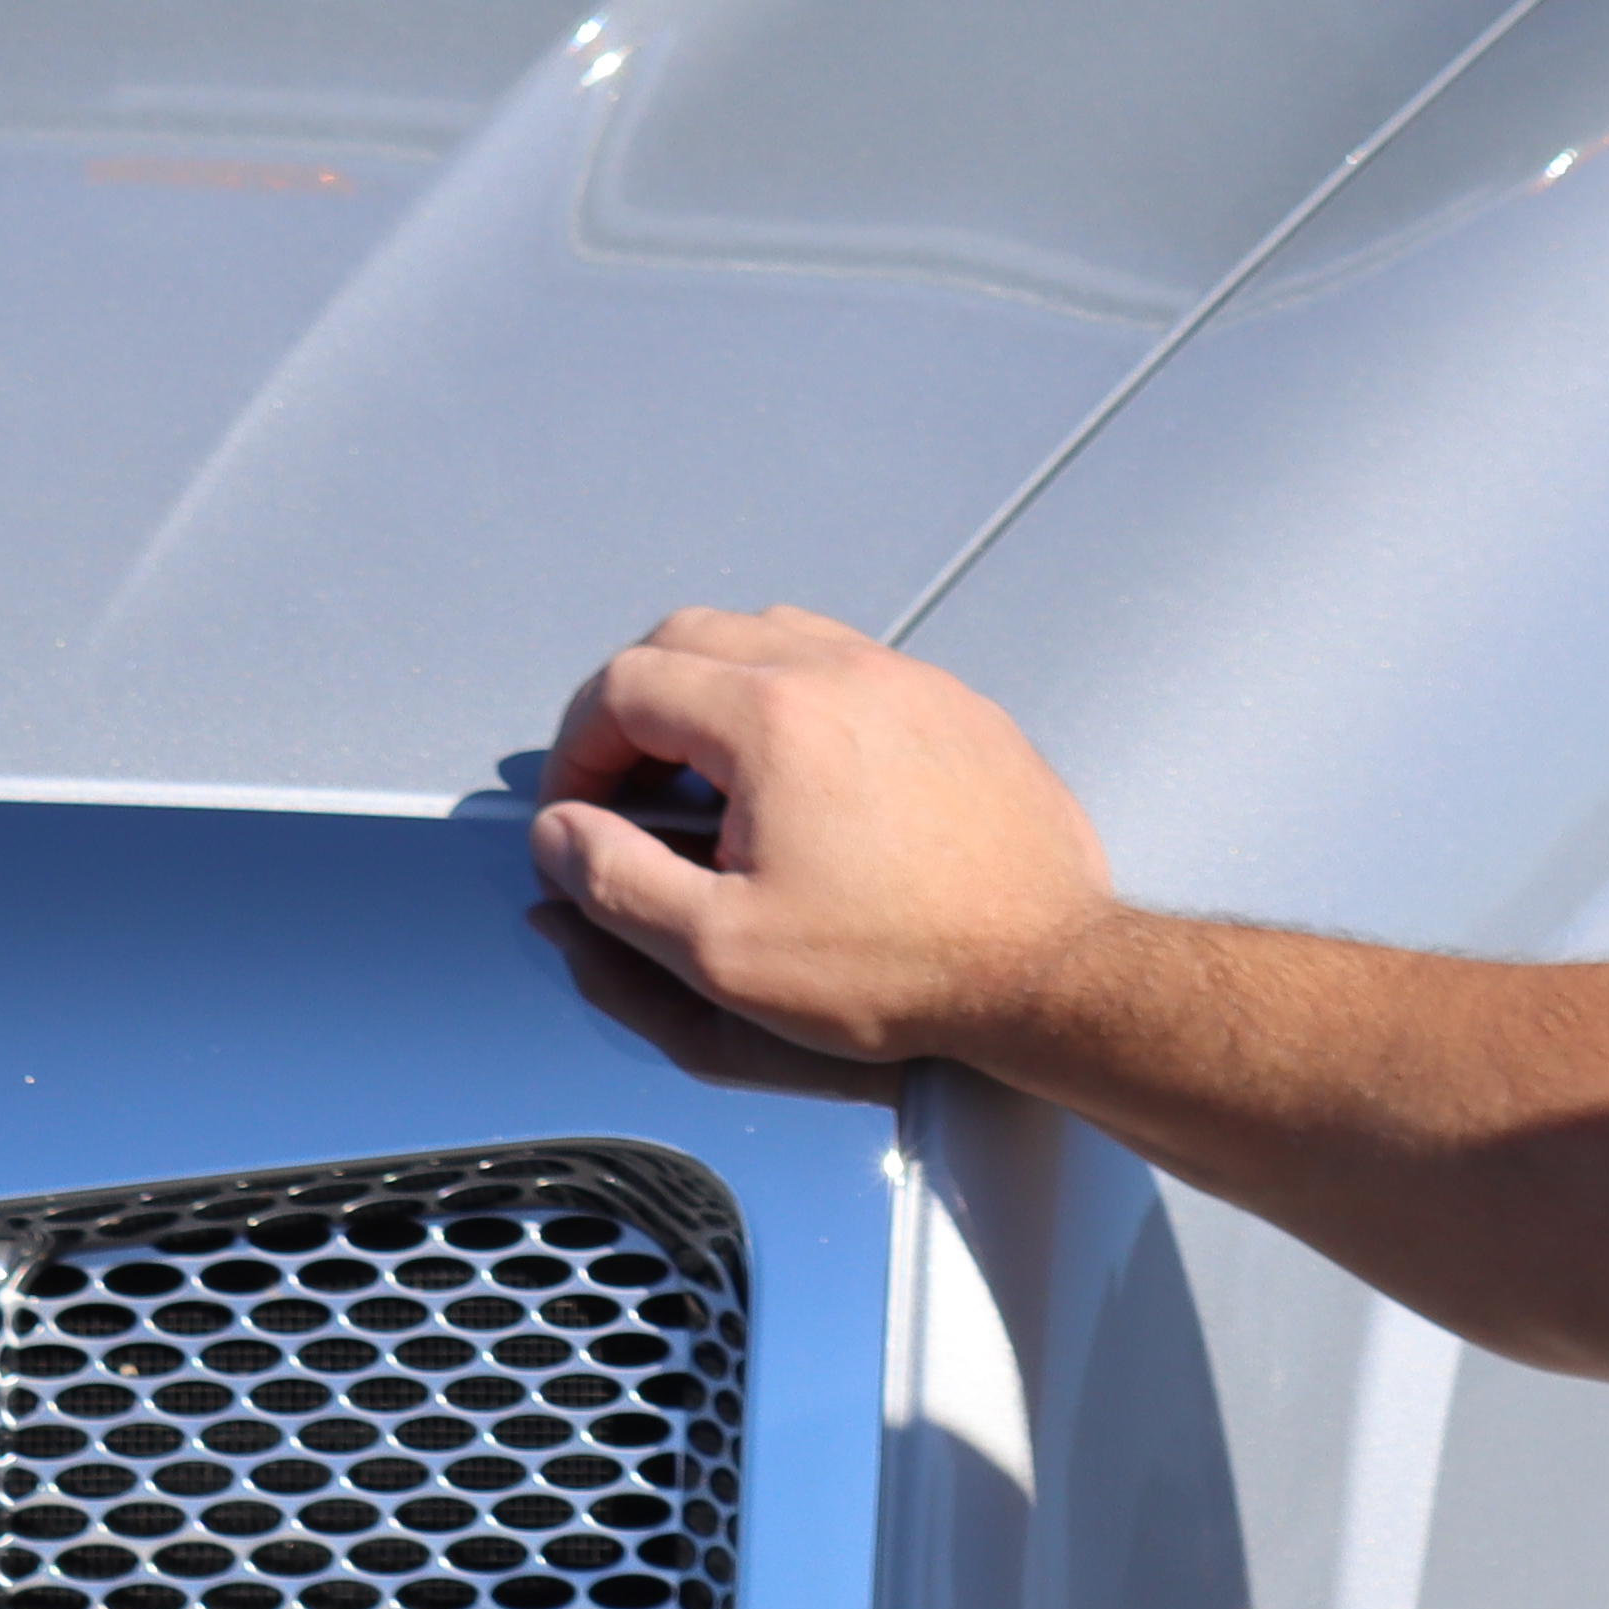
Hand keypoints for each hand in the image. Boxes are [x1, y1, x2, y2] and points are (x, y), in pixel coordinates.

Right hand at [531, 605, 1118, 1078]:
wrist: (1047, 971)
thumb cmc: (901, 967)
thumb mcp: (722, 951)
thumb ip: (616, 882)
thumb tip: (561, 834)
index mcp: (773, 719)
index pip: (626, 685)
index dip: (577, 752)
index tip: (577, 816)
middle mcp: (841, 672)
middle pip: (692, 638)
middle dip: (635, 710)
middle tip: (629, 795)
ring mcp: (907, 680)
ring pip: (773, 638)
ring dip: (715, 697)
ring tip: (709, 791)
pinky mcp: (956, 707)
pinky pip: (850, 668)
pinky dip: (796, 705)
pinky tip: (802, 789)